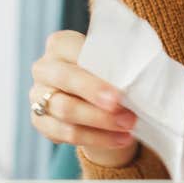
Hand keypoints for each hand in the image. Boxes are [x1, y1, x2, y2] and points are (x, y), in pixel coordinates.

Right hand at [29, 29, 138, 168]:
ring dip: (100, 120)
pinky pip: (66, 133)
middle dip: (95, 93)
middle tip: (122, 107)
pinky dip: (96, 138)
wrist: (96, 99)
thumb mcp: (115, 61)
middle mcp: (44, 68)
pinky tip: (120, 139)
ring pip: (66, 110)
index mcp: (60, 44)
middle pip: (66, 79)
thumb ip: (122, 62)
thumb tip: (146, 75)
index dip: (97, 70)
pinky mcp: (40, 122)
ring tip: (129, 125)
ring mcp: (37, 95)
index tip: (120, 88)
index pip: (74, 51)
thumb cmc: (109, 73)